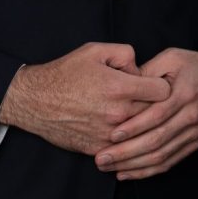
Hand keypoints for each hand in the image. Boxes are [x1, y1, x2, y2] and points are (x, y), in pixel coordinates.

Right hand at [0, 43, 170, 154]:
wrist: (34, 101)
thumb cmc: (65, 73)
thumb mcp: (97, 50)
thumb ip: (127, 54)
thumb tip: (141, 70)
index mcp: (119, 87)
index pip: (163, 91)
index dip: (162, 85)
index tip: (154, 83)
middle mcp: (116, 113)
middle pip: (155, 113)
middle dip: (154, 105)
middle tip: (145, 98)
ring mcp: (107, 134)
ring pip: (141, 133)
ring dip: (141, 124)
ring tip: (135, 113)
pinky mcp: (97, 148)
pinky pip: (124, 148)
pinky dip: (126, 140)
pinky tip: (122, 129)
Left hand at [93, 47, 197, 179]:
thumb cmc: (196, 66)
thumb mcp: (172, 58)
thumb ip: (147, 72)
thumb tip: (122, 87)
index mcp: (185, 93)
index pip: (156, 116)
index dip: (133, 128)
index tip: (110, 136)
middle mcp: (192, 115)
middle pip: (157, 140)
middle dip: (126, 152)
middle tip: (101, 158)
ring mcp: (195, 132)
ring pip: (162, 155)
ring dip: (133, 165)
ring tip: (109, 167)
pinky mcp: (196, 142)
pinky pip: (170, 161)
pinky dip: (148, 171)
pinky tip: (128, 172)